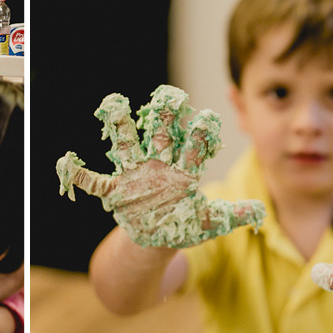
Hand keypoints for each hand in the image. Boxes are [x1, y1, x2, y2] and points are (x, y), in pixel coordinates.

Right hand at [56, 85, 264, 247]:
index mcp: (182, 171)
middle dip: (163, 116)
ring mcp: (134, 175)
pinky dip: (80, 174)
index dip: (199, 134)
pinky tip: (68, 161)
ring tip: (114, 103)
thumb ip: (234, 213)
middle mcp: (157, 166)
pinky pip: (95, 181)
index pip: (193, 147)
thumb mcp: (210, 221)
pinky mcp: (116, 191)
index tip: (206, 118)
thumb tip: (263, 209)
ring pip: (126, 145)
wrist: (155, 238)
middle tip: (168, 93)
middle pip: (160, 135)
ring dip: (119, 127)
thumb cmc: (182, 224)